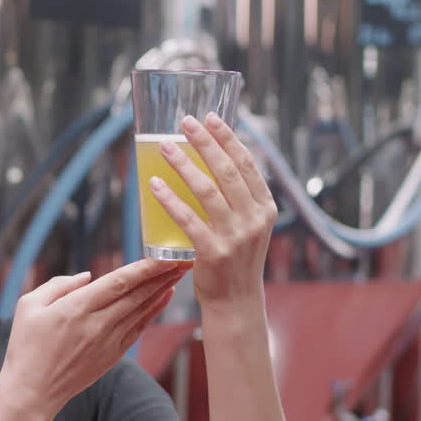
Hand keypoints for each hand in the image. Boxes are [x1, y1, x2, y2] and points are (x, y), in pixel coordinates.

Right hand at [0, 259, 188, 416]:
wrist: (32, 392)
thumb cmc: (26, 347)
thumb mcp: (28, 306)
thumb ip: (58, 285)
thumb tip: (87, 277)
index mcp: (75, 308)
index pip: (118, 282)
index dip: (144, 268)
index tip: (163, 256)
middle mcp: (97, 324)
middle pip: (136, 295)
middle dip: (161, 275)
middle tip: (182, 259)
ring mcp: (107, 342)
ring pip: (141, 311)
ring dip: (161, 291)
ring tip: (178, 273)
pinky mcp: (111, 356)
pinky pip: (137, 329)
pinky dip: (152, 312)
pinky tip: (163, 298)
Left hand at [150, 113, 276, 310]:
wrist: (235, 302)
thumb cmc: (235, 260)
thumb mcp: (249, 227)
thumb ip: (240, 200)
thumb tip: (215, 161)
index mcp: (265, 208)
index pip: (247, 165)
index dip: (229, 138)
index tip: (211, 119)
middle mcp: (254, 219)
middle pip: (228, 171)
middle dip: (206, 142)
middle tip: (186, 122)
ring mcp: (235, 236)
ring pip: (207, 190)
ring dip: (183, 164)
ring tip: (165, 146)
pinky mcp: (213, 252)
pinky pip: (187, 219)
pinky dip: (169, 199)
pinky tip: (155, 184)